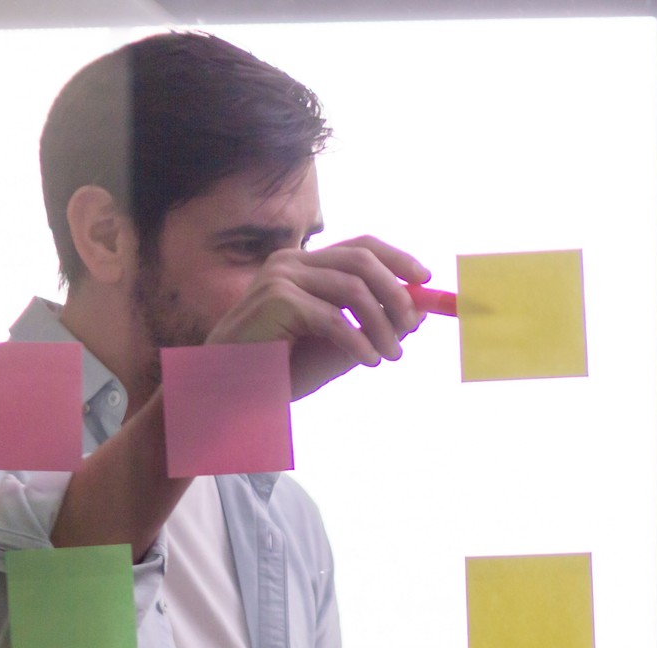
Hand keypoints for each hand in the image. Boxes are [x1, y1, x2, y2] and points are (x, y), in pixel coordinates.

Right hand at [205, 235, 430, 398]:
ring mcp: (281, 277)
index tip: (425, 279)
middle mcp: (290, 262)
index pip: (360, 246)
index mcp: (303, 265)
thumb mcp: (335, 345)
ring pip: (353, 289)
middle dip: (396, 292)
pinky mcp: (277, 301)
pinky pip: (334, 319)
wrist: (231, 391)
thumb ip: (369, 326)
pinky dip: (359, 342)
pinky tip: (369, 361)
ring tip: (393, 355)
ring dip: (382, 325)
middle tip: (412, 325)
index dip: (397, 258)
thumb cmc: (279, 369)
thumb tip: (416, 315)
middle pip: (362, 259)